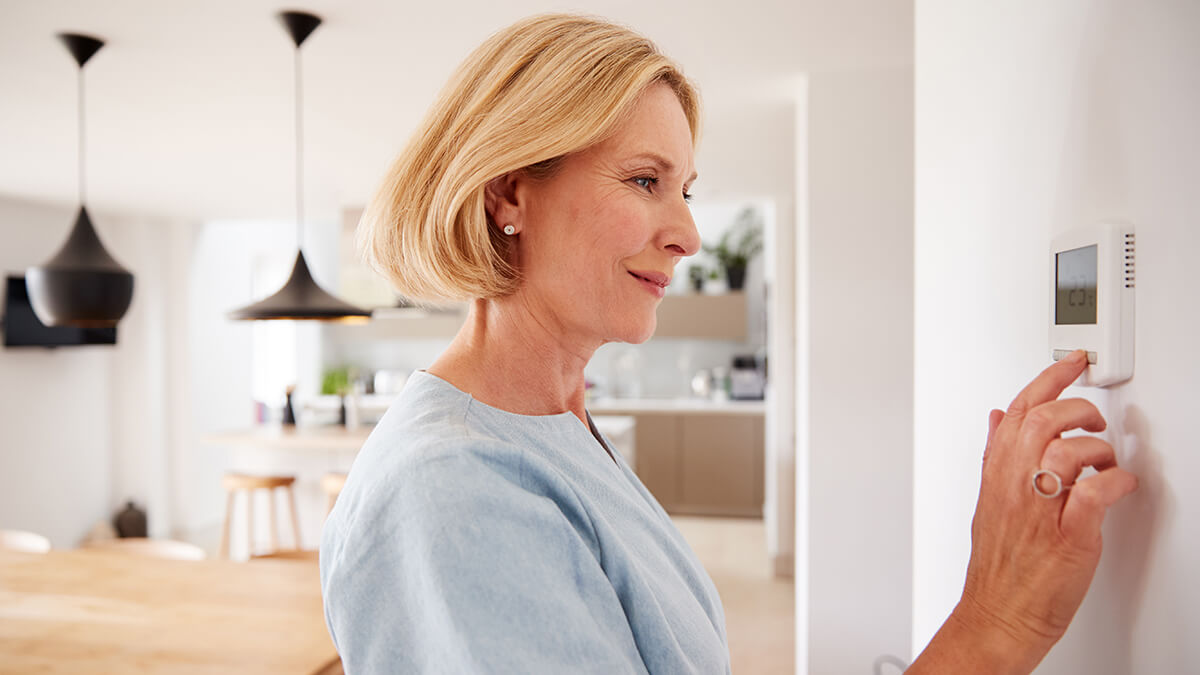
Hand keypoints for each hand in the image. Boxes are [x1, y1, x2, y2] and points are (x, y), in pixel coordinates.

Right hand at [955, 350, 1138, 669]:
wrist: (999, 613)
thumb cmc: (998, 565)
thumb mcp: (987, 499)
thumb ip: (995, 454)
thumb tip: (998, 417)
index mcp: (997, 474)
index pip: (1019, 410)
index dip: (1048, 379)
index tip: (1072, 363)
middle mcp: (1016, 487)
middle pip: (1044, 421)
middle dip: (1078, 409)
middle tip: (1094, 419)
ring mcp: (1041, 511)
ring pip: (1067, 451)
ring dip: (1098, 449)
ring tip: (1105, 462)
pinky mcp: (1069, 537)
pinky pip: (1094, 494)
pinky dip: (1114, 482)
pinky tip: (1117, 486)